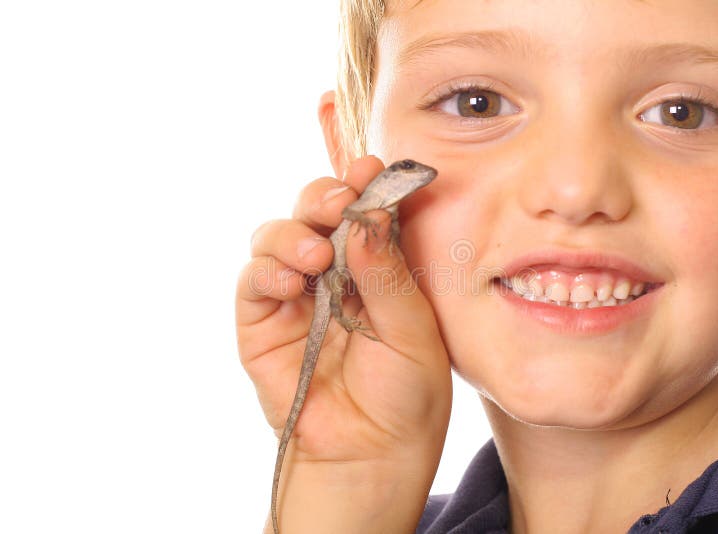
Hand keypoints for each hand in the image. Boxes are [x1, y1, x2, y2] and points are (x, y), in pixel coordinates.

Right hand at [235, 156, 452, 532]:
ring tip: (317, 253)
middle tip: (341, 201)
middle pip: (316, 210)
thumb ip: (388, 274)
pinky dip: (268, 268)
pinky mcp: (263, 321)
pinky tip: (292, 278)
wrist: (373, 454)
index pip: (363, 208)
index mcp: (377, 265)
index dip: (362, 181)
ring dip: (294, 232)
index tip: (371, 166)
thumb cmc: (407, 393)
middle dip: (324, 196)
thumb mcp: (413, 329)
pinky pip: (255, 279)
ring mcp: (295, 294)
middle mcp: (333, 272)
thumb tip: (366, 216)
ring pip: (279, 234)